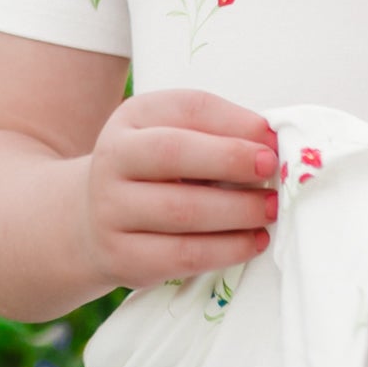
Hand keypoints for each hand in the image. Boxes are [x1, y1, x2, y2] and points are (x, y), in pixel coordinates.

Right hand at [81, 89, 277, 291]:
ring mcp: (111, 211)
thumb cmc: (154, 172)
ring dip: (238, 211)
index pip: (186, 109)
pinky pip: (184, 255)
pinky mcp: (123, 256)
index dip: (234, 124)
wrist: (96, 219)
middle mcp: (112, 160)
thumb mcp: (175, 135)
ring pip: (182, 211)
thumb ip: (219, 131)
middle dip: (231, 161)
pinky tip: (253, 240)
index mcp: (131, 118)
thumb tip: (270, 142)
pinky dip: (228, 249)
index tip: (272, 141)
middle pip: (173, 154)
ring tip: (269, 209)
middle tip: (271, 171)